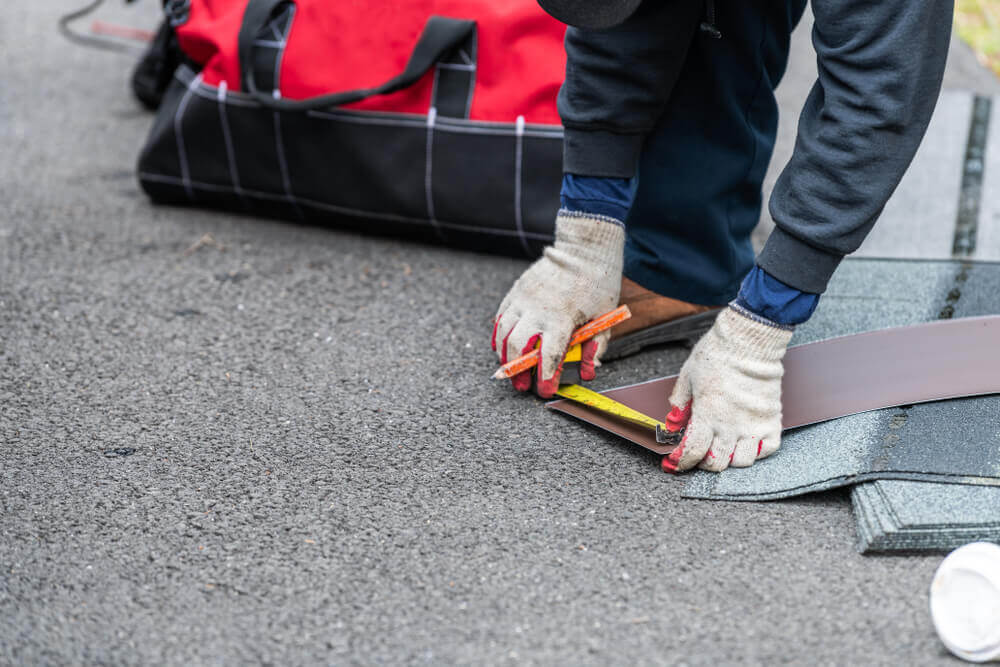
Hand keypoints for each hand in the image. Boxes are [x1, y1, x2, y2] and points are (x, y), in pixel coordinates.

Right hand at [493, 211, 623, 397]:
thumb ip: (595, 347)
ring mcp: (524, 299)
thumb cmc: (598, 284)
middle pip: (518, 348)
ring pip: (503, 334)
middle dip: (518, 371)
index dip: (545, 377)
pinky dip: (498, 335)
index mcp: (562, 319)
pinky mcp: (517, 291)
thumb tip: (587, 372)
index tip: (545, 390)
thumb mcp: (605, 319)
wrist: (584, 249)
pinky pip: (500, 318)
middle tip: (522, 385)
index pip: (548, 356)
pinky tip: (502, 346)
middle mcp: (538, 310)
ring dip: (504, 355)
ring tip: (509, 368)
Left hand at [661, 305, 792, 471]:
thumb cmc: (717, 354)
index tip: (678, 463)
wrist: (748, 340)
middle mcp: (731, 424)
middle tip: (701, 451)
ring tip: (725, 445)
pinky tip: (747, 440)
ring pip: (742, 461)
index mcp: (707, 414)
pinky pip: (768, 449)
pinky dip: (757, 451)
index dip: (683, 462)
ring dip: (731, 458)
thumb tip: (672, 423)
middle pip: (717, 463)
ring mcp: (753, 424)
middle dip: (704, 462)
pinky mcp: (771, 419)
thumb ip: (679, 403)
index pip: (693, 452)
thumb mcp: (687, 377)